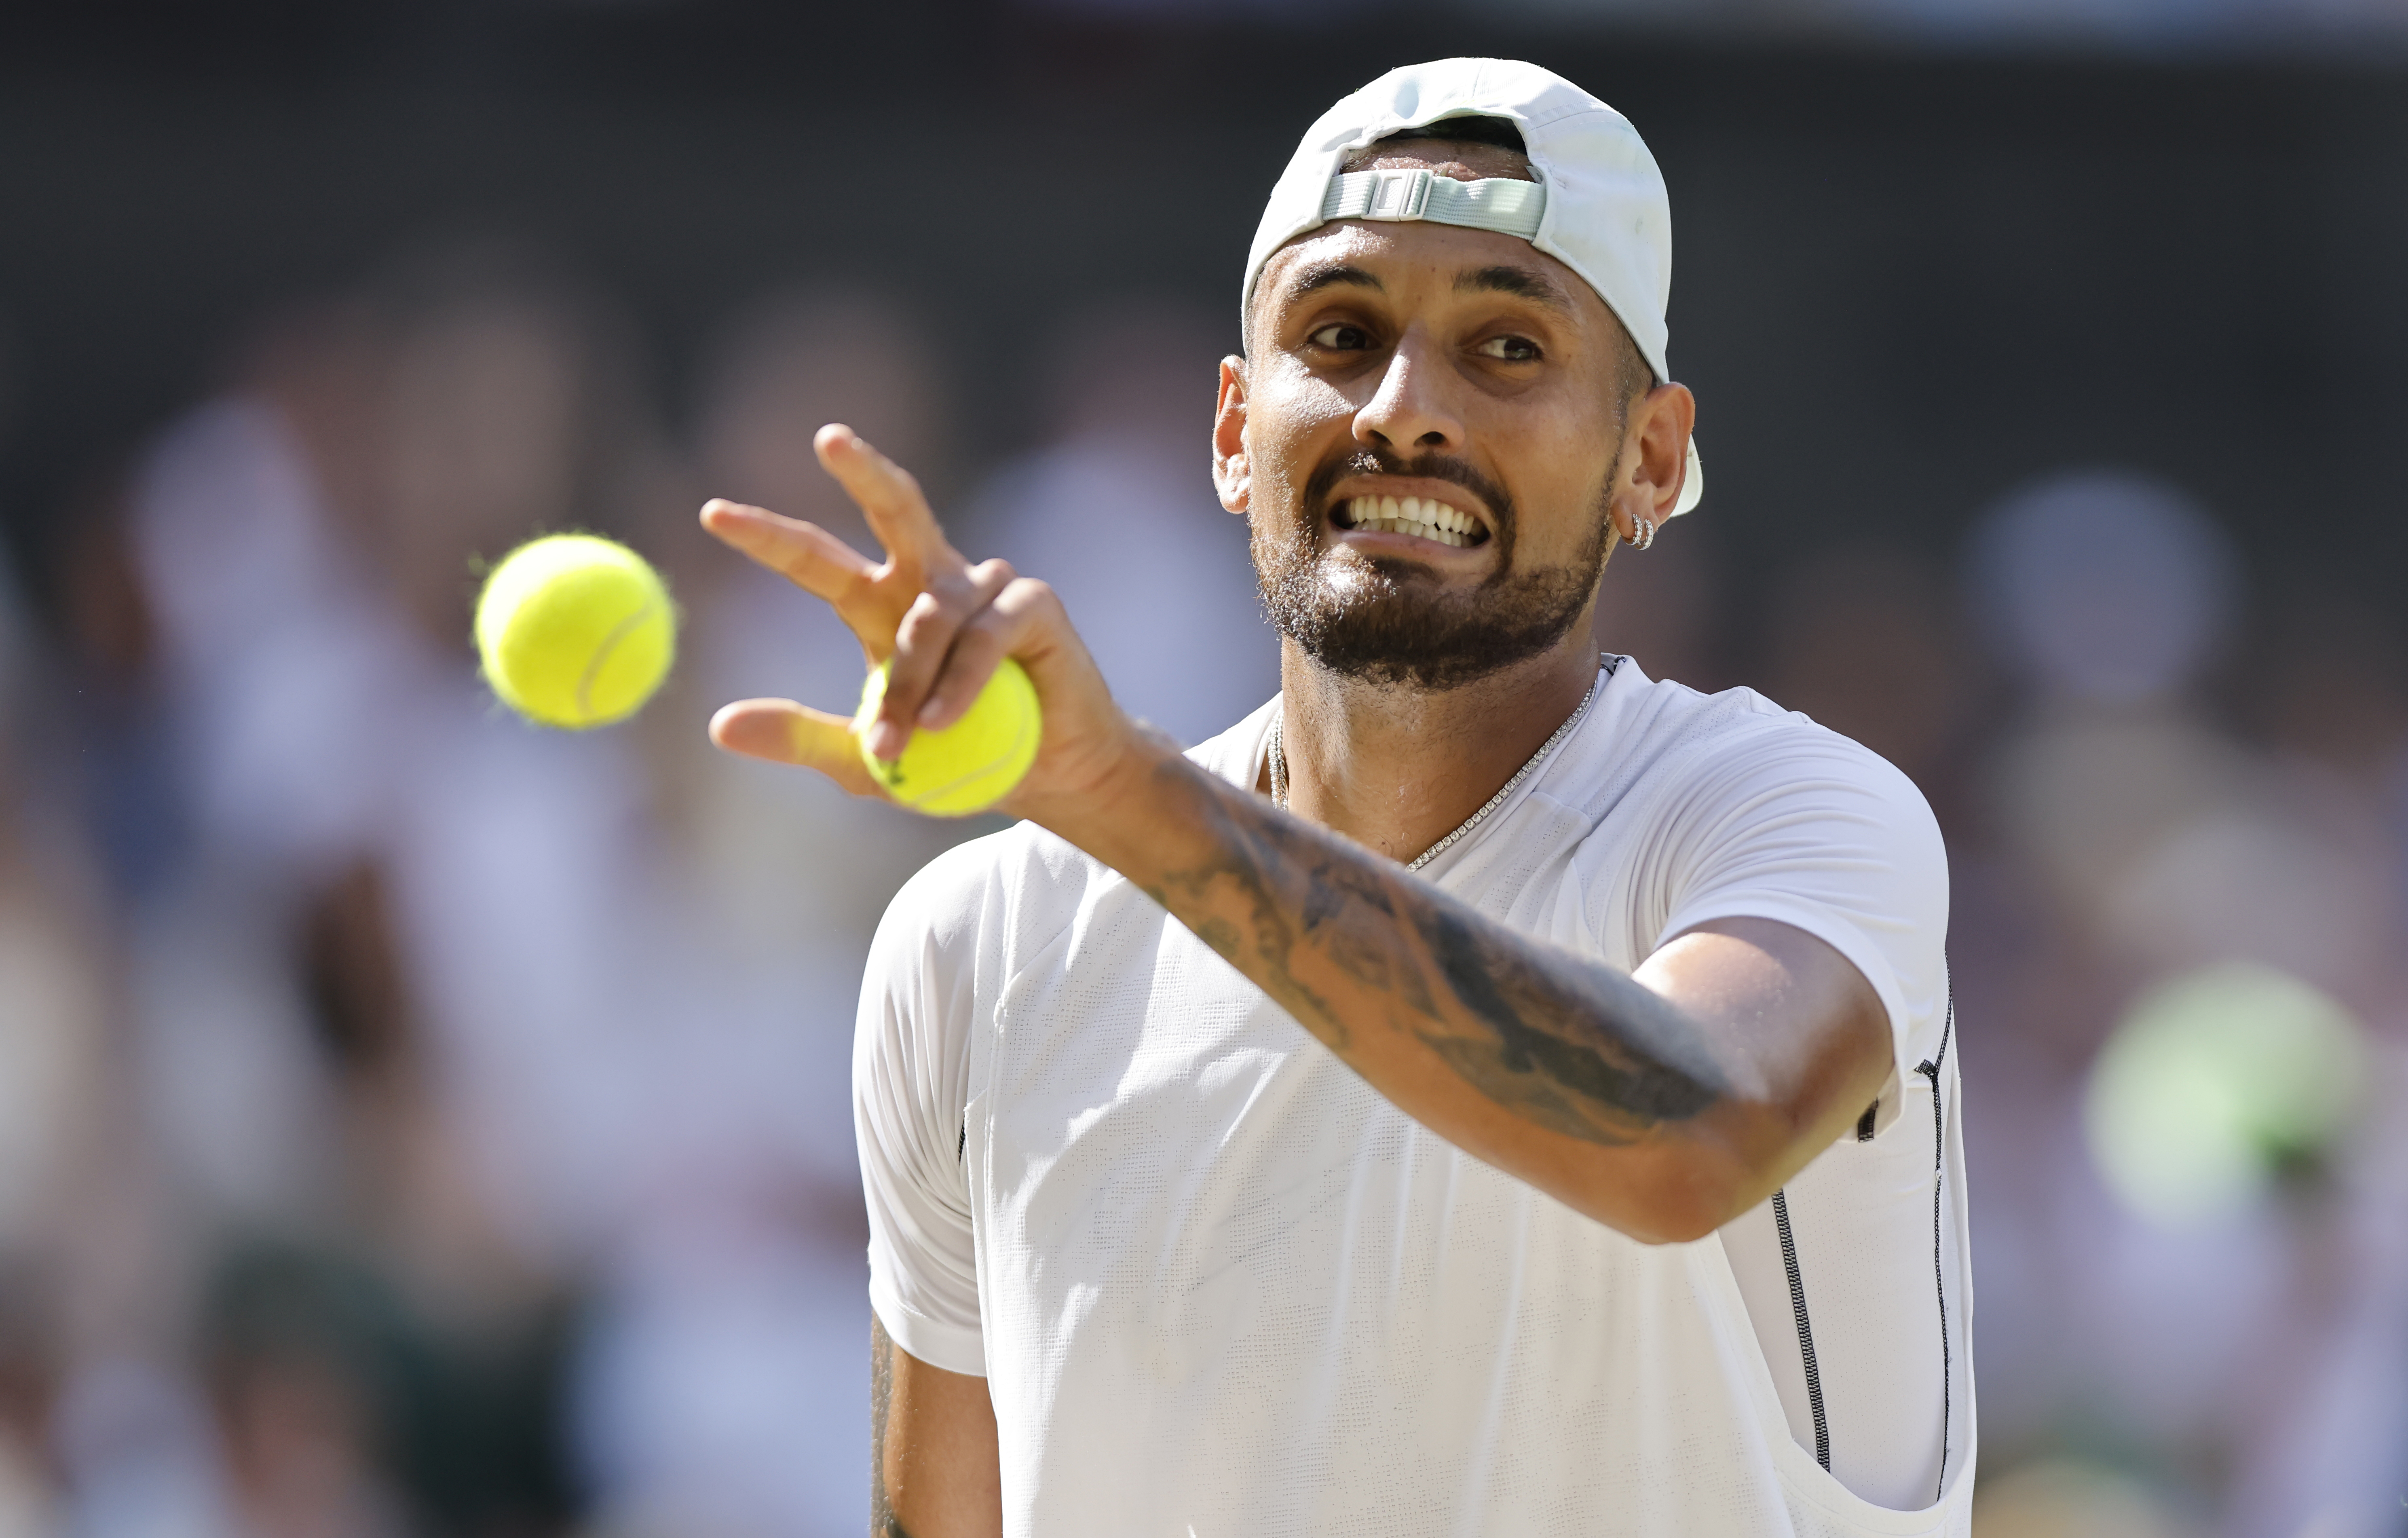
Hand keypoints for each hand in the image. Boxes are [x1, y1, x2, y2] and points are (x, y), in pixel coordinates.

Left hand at [699, 424, 1154, 821]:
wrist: (1048, 779)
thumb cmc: (957, 762)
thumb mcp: (864, 760)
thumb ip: (800, 737)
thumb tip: (717, 726)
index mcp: (882, 605)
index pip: (817, 559)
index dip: (768, 536)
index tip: (712, 513)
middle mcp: (933, 581)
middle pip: (894, 507)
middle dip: (864, 470)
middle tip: (829, 439)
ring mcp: (987, 587)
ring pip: (931, 614)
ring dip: (912, 679)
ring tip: (904, 741)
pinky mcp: (1033, 605)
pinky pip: (983, 636)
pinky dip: (960, 682)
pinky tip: (947, 722)